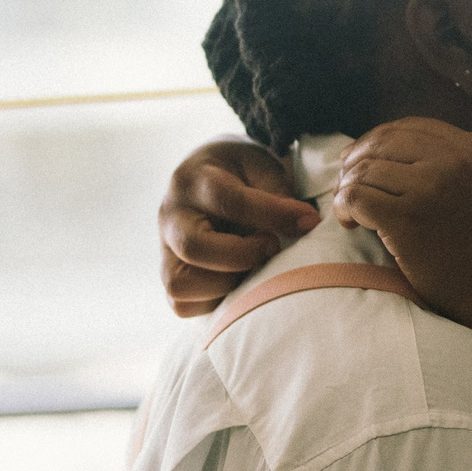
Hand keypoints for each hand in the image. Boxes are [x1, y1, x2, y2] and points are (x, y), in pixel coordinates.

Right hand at [158, 140, 318, 316]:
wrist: (208, 176)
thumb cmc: (241, 173)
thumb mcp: (262, 166)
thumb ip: (279, 193)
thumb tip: (304, 225)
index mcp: (194, 181)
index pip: (229, 202)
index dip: (273, 215)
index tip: (307, 221)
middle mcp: (170, 216)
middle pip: (193, 248)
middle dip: (243, 256)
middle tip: (272, 246)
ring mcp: (164, 249)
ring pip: (180, 284)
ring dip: (226, 284)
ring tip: (253, 268)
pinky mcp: (168, 276)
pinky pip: (182, 304)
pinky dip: (214, 302)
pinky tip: (239, 281)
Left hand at [333, 118, 471, 338]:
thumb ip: (447, 162)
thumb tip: (382, 150)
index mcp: (471, 148)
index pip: (408, 127)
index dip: (377, 140)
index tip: (363, 159)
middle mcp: (451, 160)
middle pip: (382, 143)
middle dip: (357, 162)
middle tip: (348, 185)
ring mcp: (429, 187)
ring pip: (364, 170)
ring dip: (348, 189)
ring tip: (351, 211)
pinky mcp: (406, 218)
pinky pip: (356, 197)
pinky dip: (344, 209)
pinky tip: (351, 223)